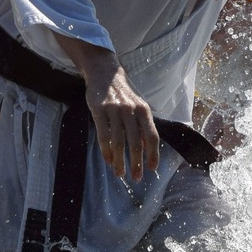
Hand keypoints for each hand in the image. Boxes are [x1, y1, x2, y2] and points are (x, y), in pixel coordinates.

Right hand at [54, 34, 159, 180]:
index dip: (153, 154)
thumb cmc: (123, 95)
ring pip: (119, 142)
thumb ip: (142, 126)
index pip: (152, 136)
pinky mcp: (99, 110)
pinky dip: (106, 150)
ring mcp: (114, 110)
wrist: (104, 74)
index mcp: (144, 111)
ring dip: (120, 161)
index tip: (152, 169)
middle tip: (137, 177)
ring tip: (120, 174)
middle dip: (137, 163)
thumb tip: (147, 150)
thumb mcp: (138, 106)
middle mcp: (131, 110)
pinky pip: (104, 135)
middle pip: (136, 142)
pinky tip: (108, 160)